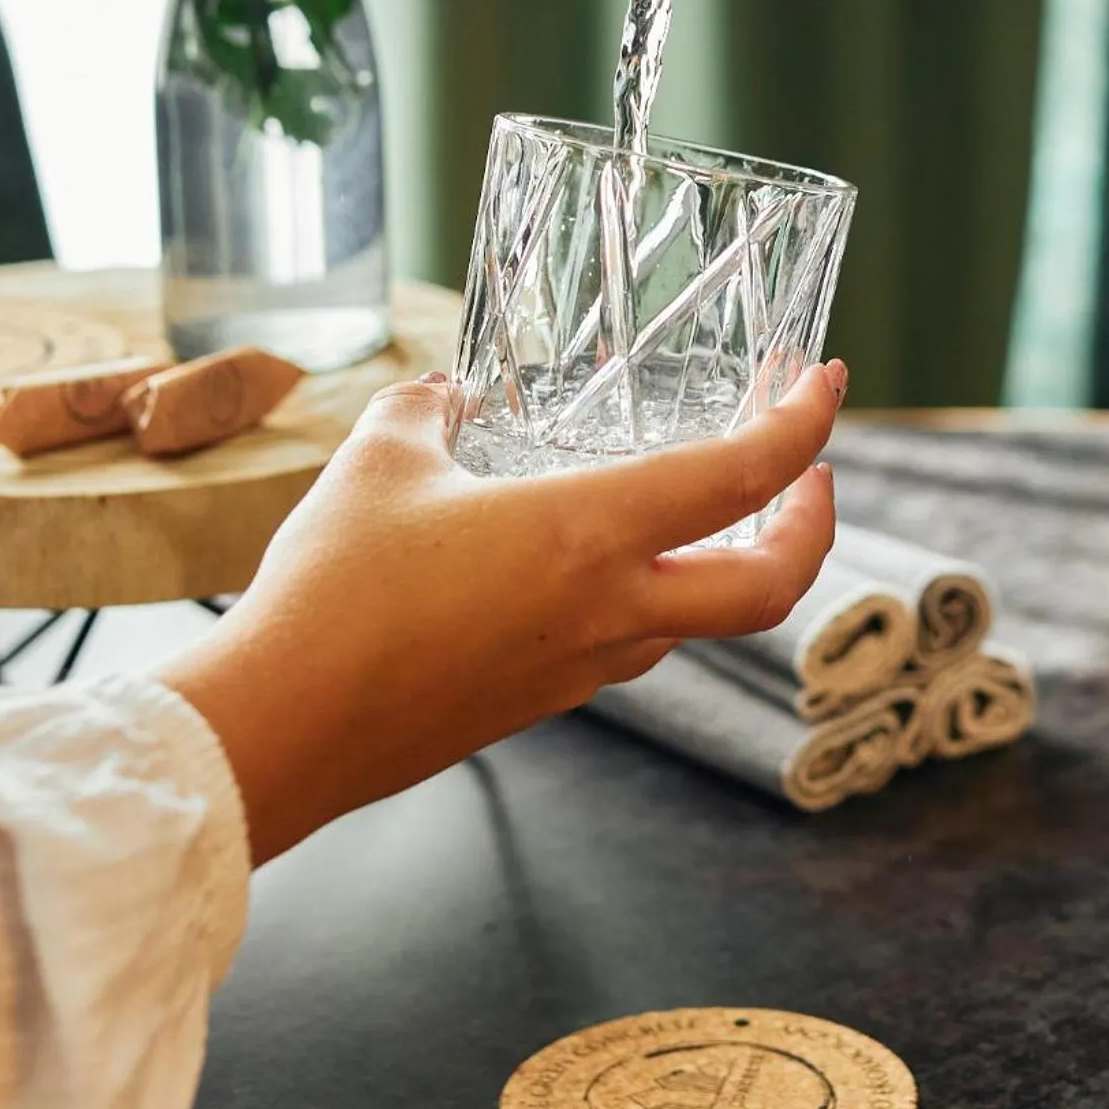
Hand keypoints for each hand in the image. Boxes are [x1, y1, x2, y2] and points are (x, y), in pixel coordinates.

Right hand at [162, 362, 845, 863]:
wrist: (284, 727)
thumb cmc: (335, 588)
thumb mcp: (380, 460)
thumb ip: (426, 407)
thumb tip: (444, 387)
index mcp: (588, 533)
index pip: (743, 476)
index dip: (805, 424)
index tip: (825, 381)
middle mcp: (608, 609)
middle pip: (772, 587)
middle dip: (813, 524)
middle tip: (806, 472)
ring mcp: (580, 668)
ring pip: (700, 621)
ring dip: (727, 565)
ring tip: (701, 509)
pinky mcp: (540, 702)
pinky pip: (627, 647)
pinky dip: (648, 601)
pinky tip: (593, 568)